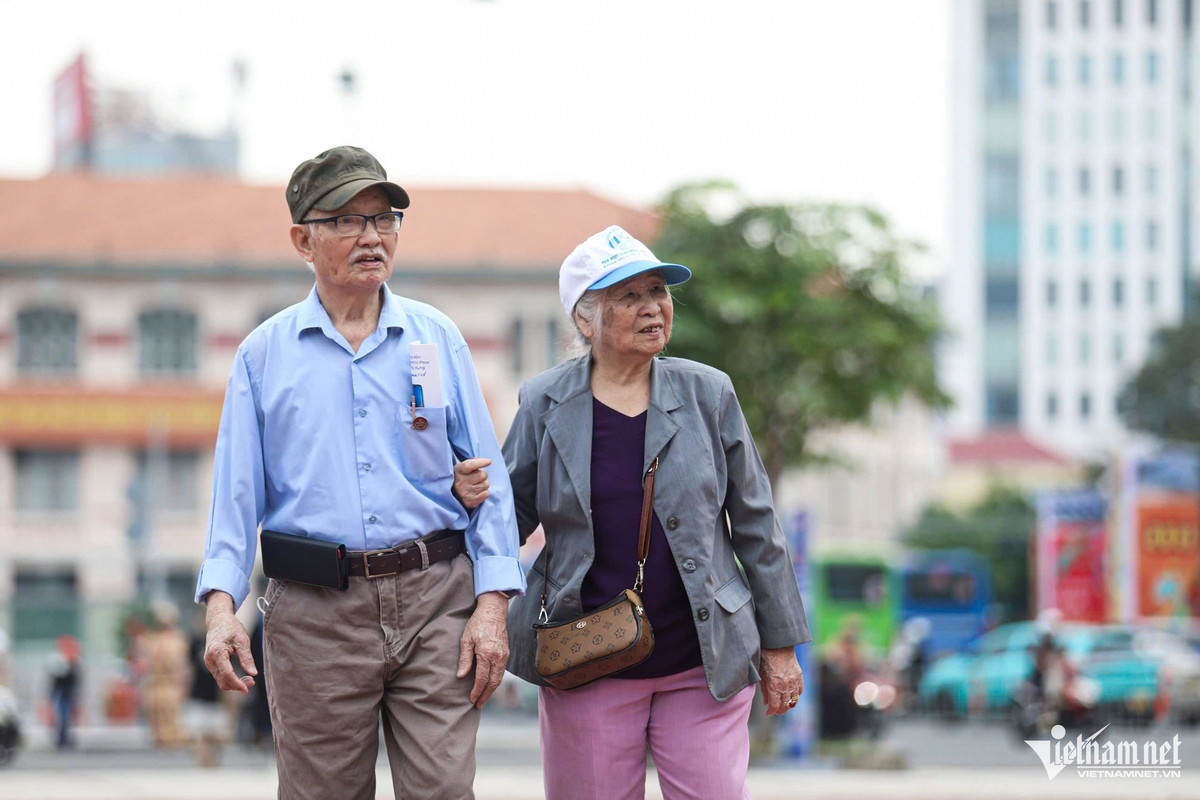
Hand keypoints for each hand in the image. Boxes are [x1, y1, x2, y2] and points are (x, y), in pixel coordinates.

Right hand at [202, 591, 257, 694]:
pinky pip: (220, 676)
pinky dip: (230, 679)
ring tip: (250, 679)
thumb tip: (253, 673)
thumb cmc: (231, 627)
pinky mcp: (210, 663)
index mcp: (217, 652)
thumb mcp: (242, 640)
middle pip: (223, 681)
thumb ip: (247, 657)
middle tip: (252, 681)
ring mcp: (208, 662)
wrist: (218, 620)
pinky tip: (242, 676)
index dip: (238, 684)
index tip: (248, 689)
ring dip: (234, 683)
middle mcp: (209, 659)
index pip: (227, 675)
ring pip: (221, 681)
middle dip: (237, 685)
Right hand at [453, 457, 491, 509]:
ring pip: (486, 484)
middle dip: (483, 475)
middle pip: (483, 474)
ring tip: (476, 485)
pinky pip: (486, 494)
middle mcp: (460, 482)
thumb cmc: (462, 478)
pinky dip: (484, 492)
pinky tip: (477, 492)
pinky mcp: (470, 502)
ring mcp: (465, 493)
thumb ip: (473, 463)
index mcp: (458, 471)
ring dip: (484, 484)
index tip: (489, 461)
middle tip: (478, 478)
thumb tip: (486, 461)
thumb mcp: (463, 468)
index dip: (480, 462)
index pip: (469, 465)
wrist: (453, 496)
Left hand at [457, 591, 509, 706]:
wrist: (493, 611)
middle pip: (493, 682)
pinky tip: (490, 684)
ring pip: (499, 678)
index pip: (482, 679)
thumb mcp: (466, 640)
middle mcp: (498, 657)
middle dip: (486, 695)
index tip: (472, 700)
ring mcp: (504, 655)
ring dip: (492, 690)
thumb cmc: (477, 623)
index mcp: (487, 654)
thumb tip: (461, 676)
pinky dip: (496, 680)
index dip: (477, 691)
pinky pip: (502, 671)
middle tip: (478, 704)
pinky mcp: (506, 653)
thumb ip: (465, 659)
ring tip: (484, 697)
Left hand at [759, 646, 803, 715]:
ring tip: (783, 706)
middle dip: (780, 710)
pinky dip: (796, 695)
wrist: (778, 645)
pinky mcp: (799, 676)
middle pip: (785, 705)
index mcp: (774, 686)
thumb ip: (764, 690)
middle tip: (775, 711)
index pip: (774, 706)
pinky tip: (791, 696)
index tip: (767, 713)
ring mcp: (794, 681)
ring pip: (794, 700)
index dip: (771, 712)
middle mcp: (785, 686)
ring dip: (788, 705)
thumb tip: (766, 702)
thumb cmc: (766, 658)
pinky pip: (800, 690)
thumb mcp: (761, 675)